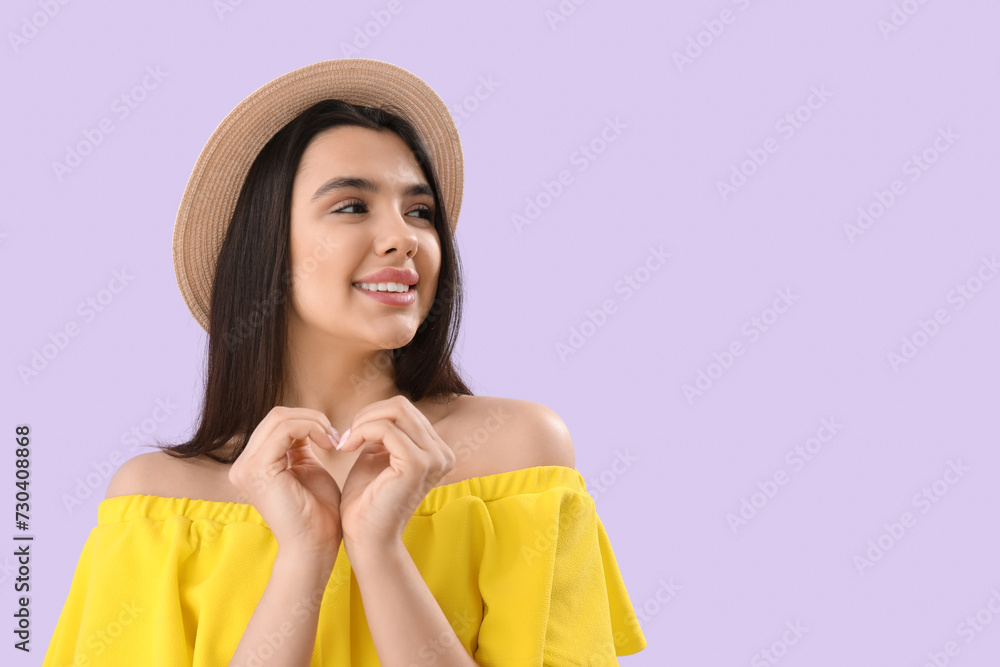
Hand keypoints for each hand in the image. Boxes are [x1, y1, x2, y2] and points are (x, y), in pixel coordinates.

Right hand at [228, 406, 342, 564]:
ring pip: (280, 418)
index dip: (308, 422)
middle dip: (311, 419)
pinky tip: (329, 444)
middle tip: (336, 436)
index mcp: (254, 464)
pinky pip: (285, 429)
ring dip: (314, 422)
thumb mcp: (307, 468)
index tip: (334, 437)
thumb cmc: (318, 514)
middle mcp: (243, 465)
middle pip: (276, 416)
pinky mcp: (258, 468)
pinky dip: (311, 428)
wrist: (316, 546)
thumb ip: (301, 445)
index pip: (277, 423)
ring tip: (333, 440)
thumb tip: (305, 422)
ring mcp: (246, 467)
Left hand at [335, 395, 455, 553]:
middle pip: (402, 405)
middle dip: (367, 415)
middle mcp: (442, 453)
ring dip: (363, 422)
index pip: (405, 410)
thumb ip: (383, 434)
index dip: (374, 416)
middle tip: (346, 437)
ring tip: (346, 442)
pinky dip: (362, 431)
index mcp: (437, 451)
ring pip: (395, 411)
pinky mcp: (417, 465)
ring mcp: (434, 458)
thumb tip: (379, 410)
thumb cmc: (367, 502)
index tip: (352, 436)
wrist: (366, 539)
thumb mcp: (377, 458)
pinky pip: (386, 429)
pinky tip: (347, 447)